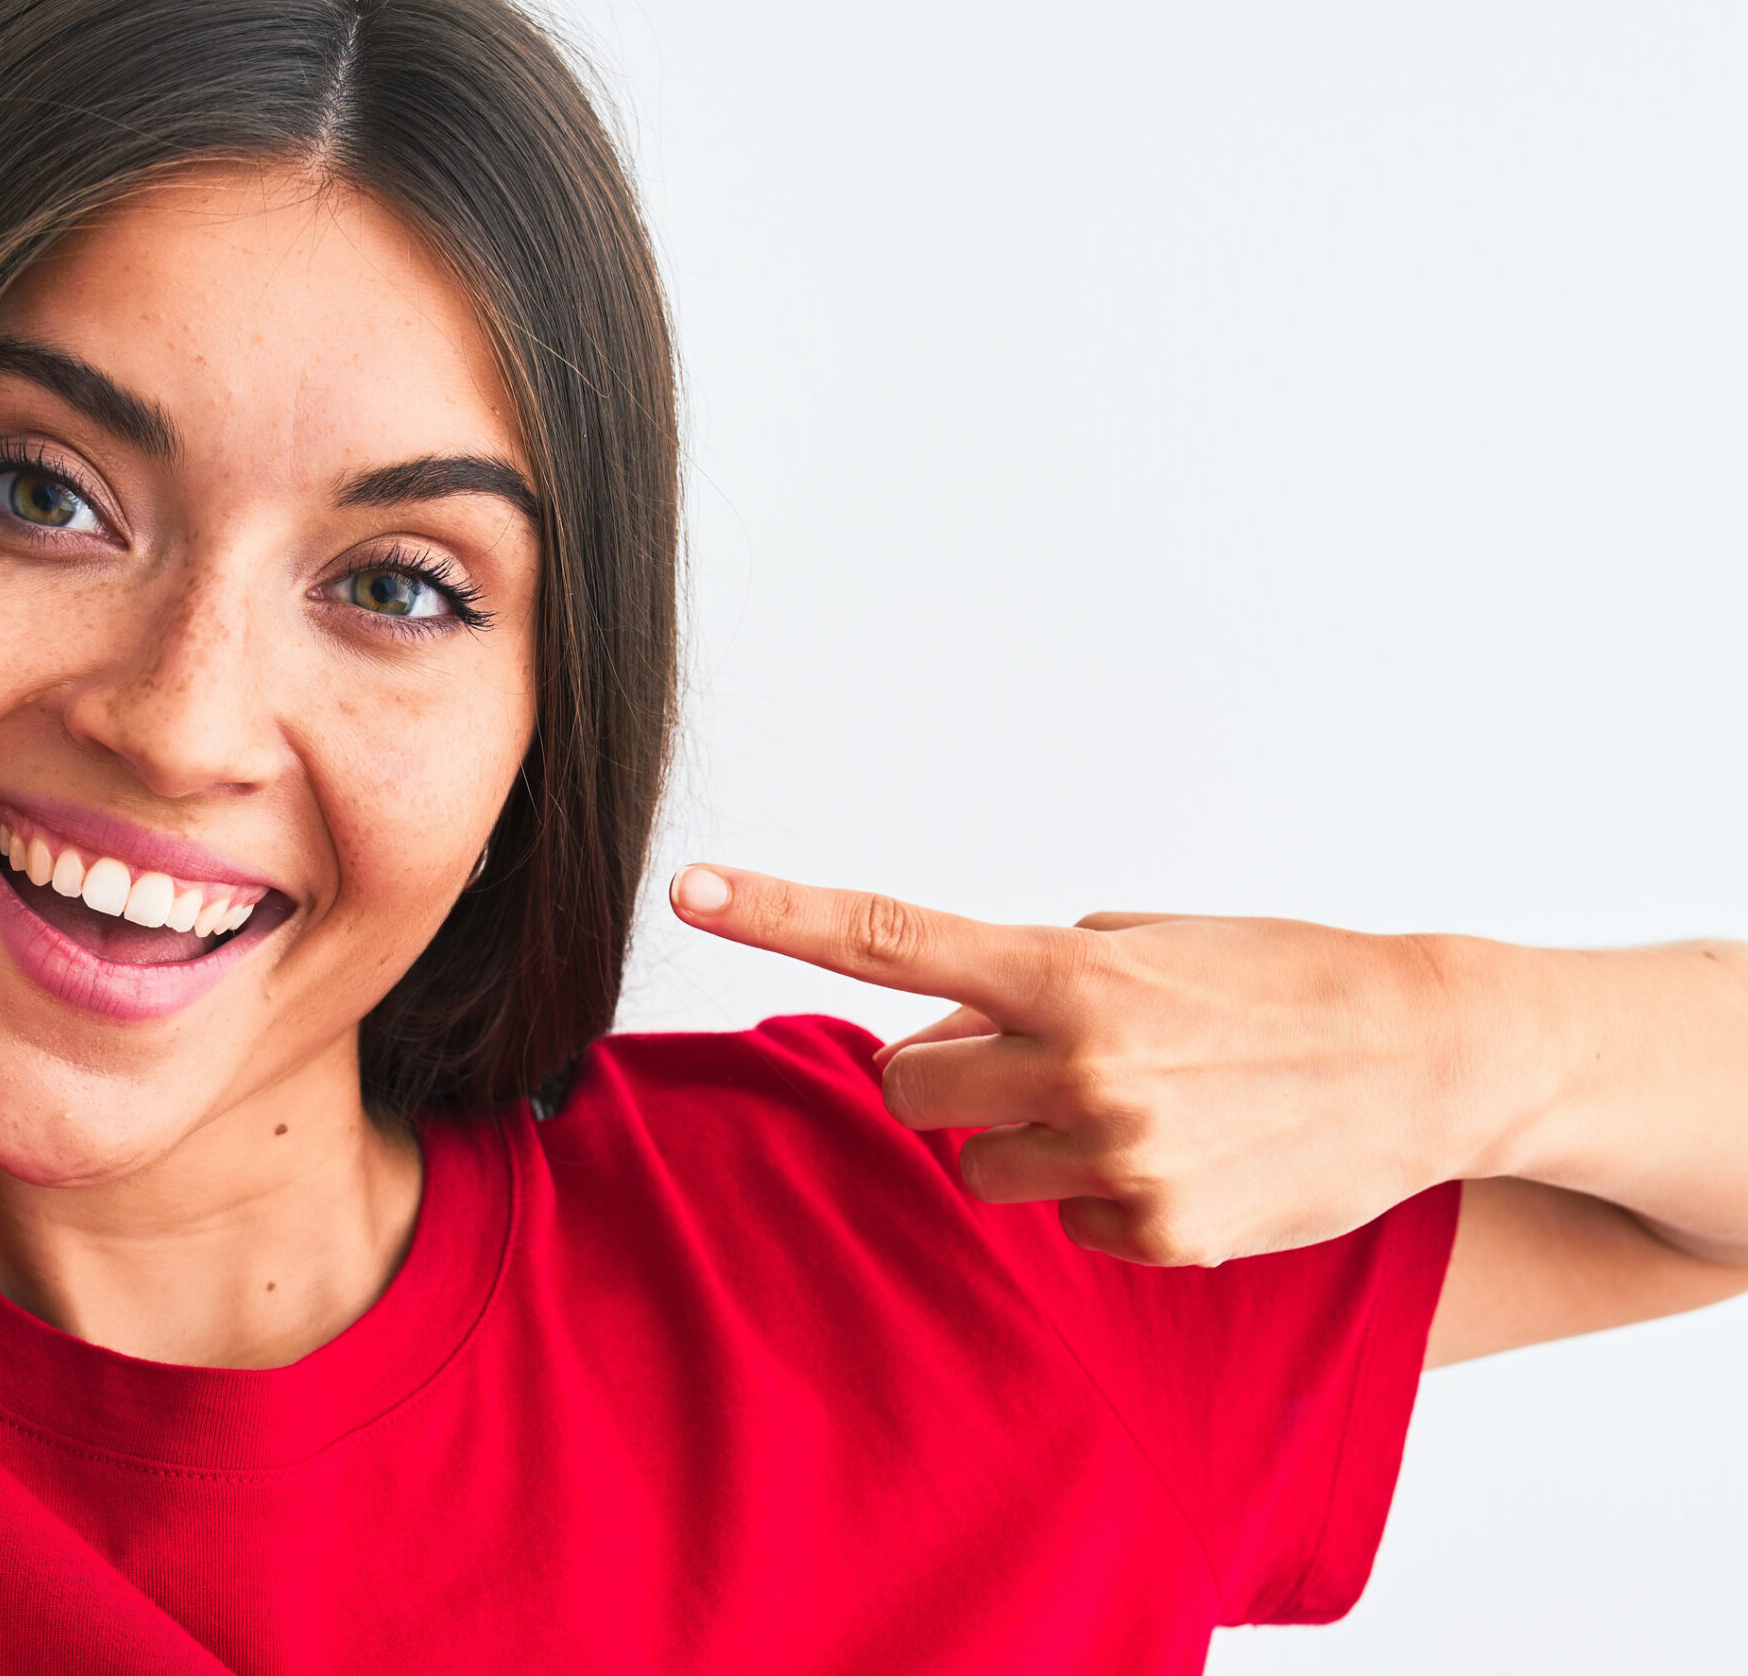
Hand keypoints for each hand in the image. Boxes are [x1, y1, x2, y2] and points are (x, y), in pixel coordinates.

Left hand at [668, 865, 1539, 1265]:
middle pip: (906, 1089)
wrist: (1432, 1056)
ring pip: (980, 1166)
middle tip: (1026, 1058)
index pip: (887, 937)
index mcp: (1067, 973)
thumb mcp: (1143, 949)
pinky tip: (1184, 1158)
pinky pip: (1066, 1224)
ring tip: (1135, 1106)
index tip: (690, 887)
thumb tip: (928, 1043)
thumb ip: (1019, 988)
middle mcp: (1078, 1066)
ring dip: (1025, 1139)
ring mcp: (1117, 1159)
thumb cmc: (1281, 982)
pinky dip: (1101, 1196)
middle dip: (944, 1076)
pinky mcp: (1159, 1235)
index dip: (777, 912)